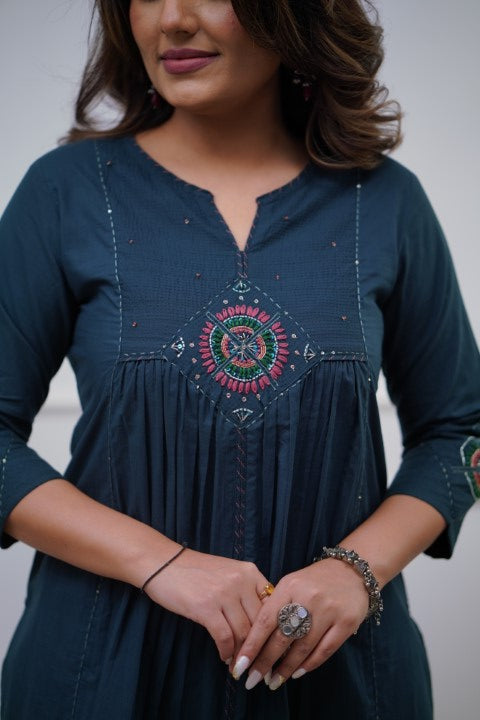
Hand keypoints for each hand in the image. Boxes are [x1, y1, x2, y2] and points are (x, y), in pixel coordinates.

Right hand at [144, 548, 271, 663]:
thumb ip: (246, 591)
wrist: (164, 563)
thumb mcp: (228, 573)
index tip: (271, 648)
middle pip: (259, 622)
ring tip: (239, 665)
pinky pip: (224, 637)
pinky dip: (226, 652)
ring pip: (243, 633)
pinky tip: (224, 657)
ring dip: (242, 654)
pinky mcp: (206, 607)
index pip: (271, 606)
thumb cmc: (195, 571)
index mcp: (250, 572)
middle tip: (258, 664)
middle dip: (259, 647)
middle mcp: (241, 581)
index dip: (272, 630)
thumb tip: (260, 624)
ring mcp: (224, 593)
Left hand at [230, 558, 368, 690]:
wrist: (351, 570)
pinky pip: (324, 650)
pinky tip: (297, 673)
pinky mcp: (346, 622)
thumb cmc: (313, 582)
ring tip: (274, 681)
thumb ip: (275, 607)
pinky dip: (309, 664)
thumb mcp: (291, 585)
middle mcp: (308, 598)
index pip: (265, 620)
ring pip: (302, 647)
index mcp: (289, 587)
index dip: (252, 645)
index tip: (240, 665)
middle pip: (282, 637)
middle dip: (265, 662)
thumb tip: (255, 642)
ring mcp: (328, 611)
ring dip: (286, 668)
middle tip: (253, 680)